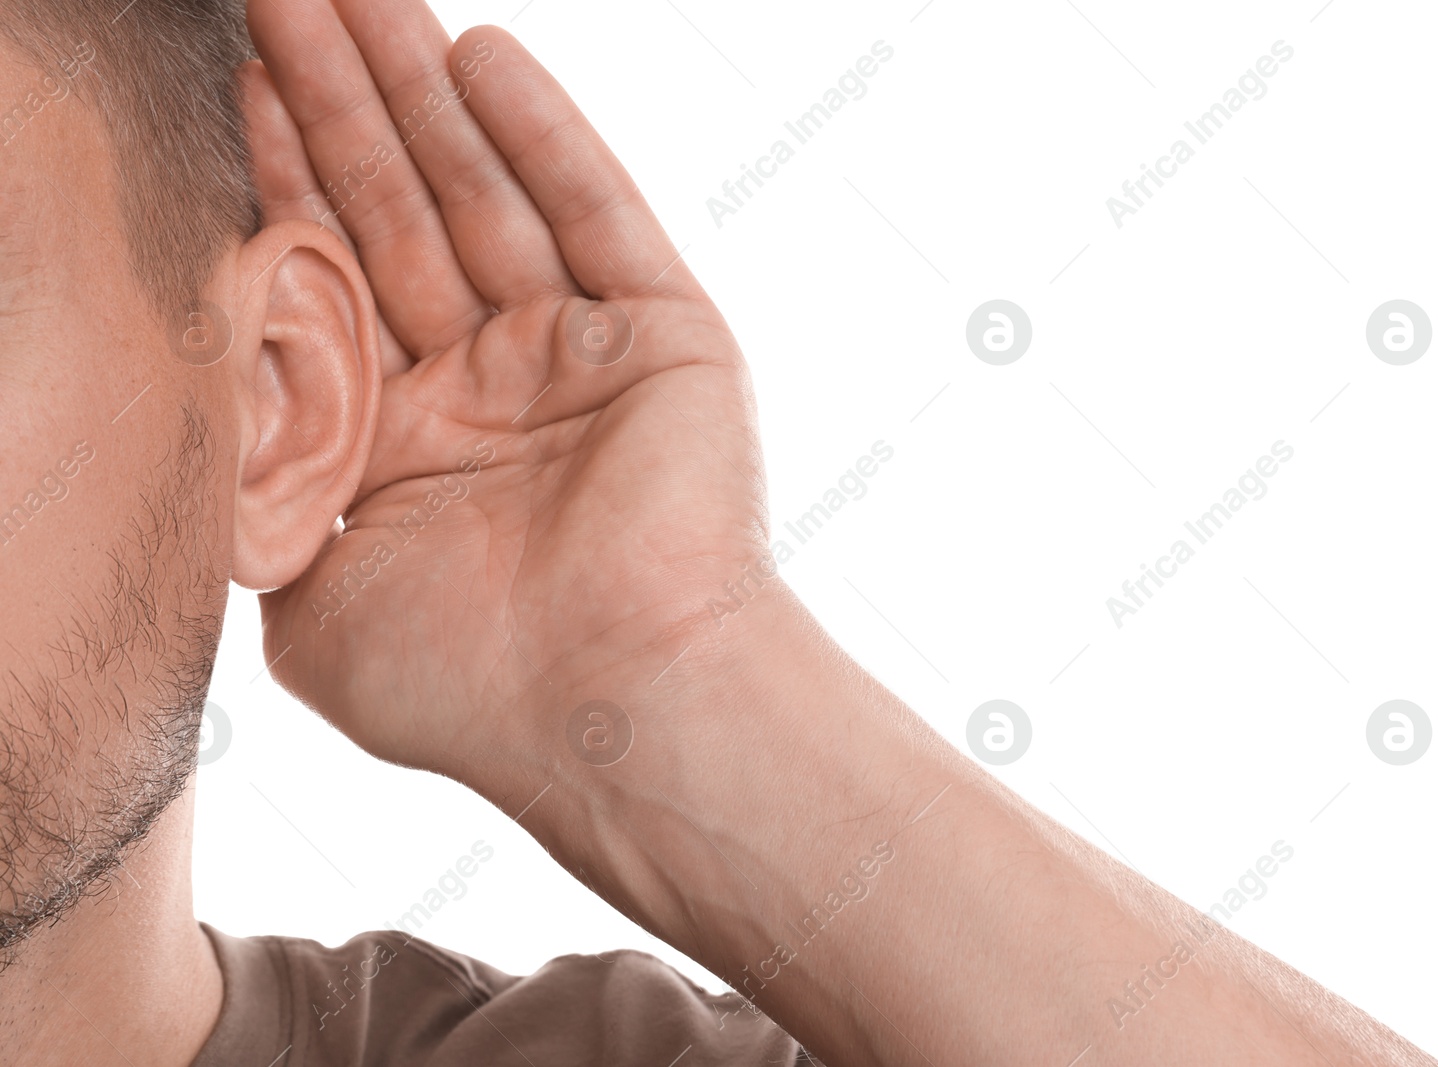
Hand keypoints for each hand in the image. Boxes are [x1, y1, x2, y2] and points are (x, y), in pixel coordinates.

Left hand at [246, 0, 768, 778]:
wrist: (617, 715)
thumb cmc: (472, 686)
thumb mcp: (310, 599)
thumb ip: (261, 503)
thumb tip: (206, 422)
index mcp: (412, 443)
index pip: (337, 278)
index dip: (284, 178)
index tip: (236, 79)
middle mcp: (494, 386)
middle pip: (403, 210)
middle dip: (339, 103)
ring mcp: (580, 355)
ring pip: (488, 193)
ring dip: (421, 92)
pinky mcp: (665, 338)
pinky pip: (598, 215)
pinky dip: (545, 136)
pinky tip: (483, 56)